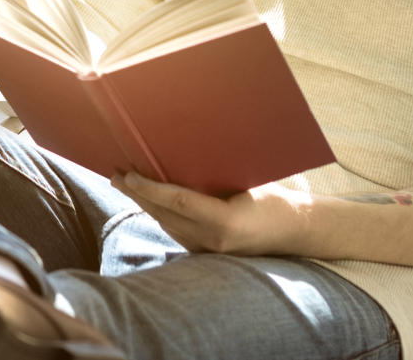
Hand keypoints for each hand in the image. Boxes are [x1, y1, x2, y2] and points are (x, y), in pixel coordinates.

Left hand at [116, 174, 313, 256]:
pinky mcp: (208, 254)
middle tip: (116, 175)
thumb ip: (213, 180)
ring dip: (145, 205)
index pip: (178, 202)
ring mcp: (210, 251)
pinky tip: (149, 201)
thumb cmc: (274, 200)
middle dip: (138, 195)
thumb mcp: (246, 183)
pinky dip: (161, 215)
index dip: (150, 189)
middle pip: (165, 215)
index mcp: (225, 222)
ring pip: (167, 225)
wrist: (296, 232)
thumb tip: (179, 159)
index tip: (129, 175)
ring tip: (126, 184)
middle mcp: (213, 241)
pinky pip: (177, 232)